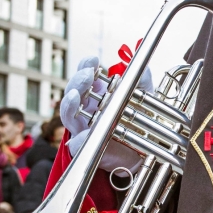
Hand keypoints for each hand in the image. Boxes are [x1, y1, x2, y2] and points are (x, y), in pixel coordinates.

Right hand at [60, 55, 151, 172]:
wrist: (143, 151)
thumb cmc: (140, 121)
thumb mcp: (145, 99)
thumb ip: (143, 82)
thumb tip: (144, 68)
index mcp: (98, 92)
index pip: (86, 74)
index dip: (86, 66)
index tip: (93, 60)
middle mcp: (86, 107)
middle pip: (73, 90)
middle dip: (78, 80)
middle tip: (88, 74)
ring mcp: (83, 126)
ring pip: (68, 113)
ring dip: (69, 102)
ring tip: (76, 95)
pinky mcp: (85, 146)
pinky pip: (77, 142)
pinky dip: (79, 137)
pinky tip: (83, 133)